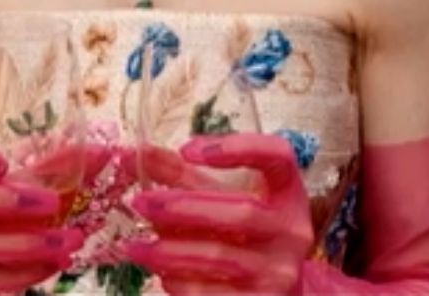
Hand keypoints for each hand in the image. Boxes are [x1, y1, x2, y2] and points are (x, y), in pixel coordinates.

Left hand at [127, 134, 313, 294]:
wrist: (276, 294)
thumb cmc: (245, 238)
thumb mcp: (226, 201)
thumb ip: (185, 177)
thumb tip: (139, 154)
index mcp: (289, 194)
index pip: (278, 156)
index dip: (238, 148)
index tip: (188, 149)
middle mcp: (292, 231)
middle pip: (241, 212)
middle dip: (183, 207)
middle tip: (141, 202)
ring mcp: (280, 271)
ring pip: (219, 255)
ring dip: (169, 250)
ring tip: (136, 245)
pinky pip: (212, 292)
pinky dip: (180, 282)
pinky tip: (161, 274)